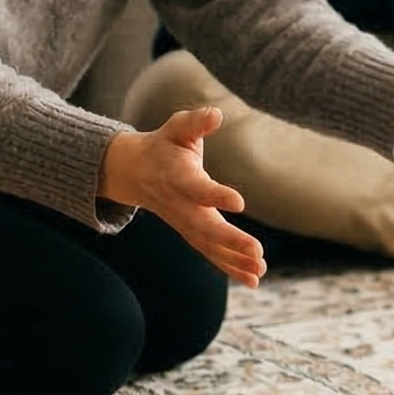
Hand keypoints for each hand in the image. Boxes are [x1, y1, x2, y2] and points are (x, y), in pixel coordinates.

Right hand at [99, 107, 264, 285]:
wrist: (133, 171)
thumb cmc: (164, 145)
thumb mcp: (177, 128)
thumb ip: (196, 122)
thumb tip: (216, 114)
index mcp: (177, 176)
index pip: (197, 188)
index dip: (216, 195)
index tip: (239, 203)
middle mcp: (180, 204)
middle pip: (204, 226)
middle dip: (231, 241)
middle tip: (257, 252)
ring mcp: (183, 222)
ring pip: (208, 246)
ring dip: (234, 260)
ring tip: (259, 271)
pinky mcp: (190, 232)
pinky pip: (210, 253)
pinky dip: (230, 267)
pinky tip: (254, 279)